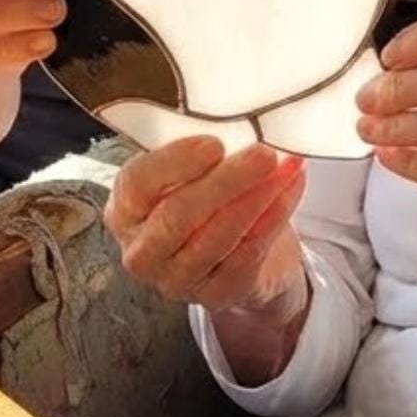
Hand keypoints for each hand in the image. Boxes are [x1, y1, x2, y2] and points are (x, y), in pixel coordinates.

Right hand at [105, 136, 308, 318]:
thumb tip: (234, 121)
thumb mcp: (189, 174)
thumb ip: (195, 153)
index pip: (137, 184)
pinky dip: (274, 217)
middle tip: (262, 154)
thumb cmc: (208, 201)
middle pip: (178, 216)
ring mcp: (176, 280)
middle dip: (226, 182)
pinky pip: (248, 253)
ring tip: (285, 167)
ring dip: (257, 198)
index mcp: (125, 210)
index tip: (214, 143)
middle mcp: (142, 251)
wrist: (239, 254)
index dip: (175, 163)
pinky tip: (291, 188)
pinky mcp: (216, 295)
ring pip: (217, 237)